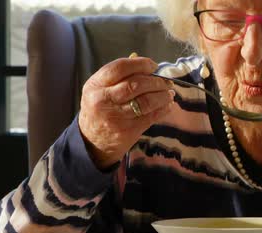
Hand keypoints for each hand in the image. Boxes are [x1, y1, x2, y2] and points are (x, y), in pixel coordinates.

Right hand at [78, 54, 178, 169]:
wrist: (93, 141)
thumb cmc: (100, 109)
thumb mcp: (100, 89)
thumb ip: (119, 75)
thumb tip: (143, 62)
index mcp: (95, 85)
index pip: (120, 68)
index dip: (140, 64)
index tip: (153, 65)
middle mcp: (103, 100)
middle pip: (136, 85)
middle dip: (156, 81)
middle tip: (166, 82)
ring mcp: (115, 117)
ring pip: (146, 101)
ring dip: (162, 95)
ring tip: (169, 93)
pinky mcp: (128, 131)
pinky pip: (151, 117)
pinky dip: (163, 109)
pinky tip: (167, 105)